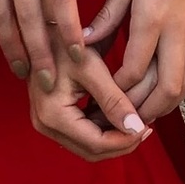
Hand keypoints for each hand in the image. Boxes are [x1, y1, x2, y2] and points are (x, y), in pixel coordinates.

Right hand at [30, 37, 150, 161]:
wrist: (37, 32)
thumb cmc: (62, 43)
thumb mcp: (91, 68)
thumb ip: (114, 100)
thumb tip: (137, 128)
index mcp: (52, 114)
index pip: (96, 143)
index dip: (125, 140)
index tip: (147, 126)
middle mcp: (44, 124)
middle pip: (92, 151)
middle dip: (121, 142)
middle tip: (145, 126)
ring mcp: (45, 123)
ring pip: (88, 147)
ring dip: (113, 138)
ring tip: (134, 120)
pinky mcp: (50, 118)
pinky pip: (81, 136)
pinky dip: (102, 130)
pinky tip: (116, 114)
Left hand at [84, 0, 184, 122]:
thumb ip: (105, 17)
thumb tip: (83, 43)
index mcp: (150, 18)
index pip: (133, 69)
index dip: (117, 91)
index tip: (98, 101)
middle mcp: (176, 32)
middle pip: (165, 88)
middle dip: (143, 109)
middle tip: (120, 120)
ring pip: (184, 86)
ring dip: (162, 104)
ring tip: (138, 113)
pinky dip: (177, 89)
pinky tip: (160, 92)